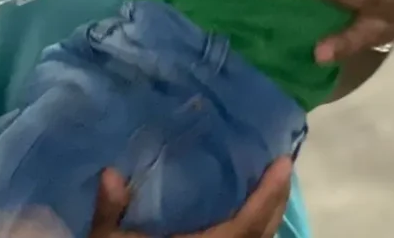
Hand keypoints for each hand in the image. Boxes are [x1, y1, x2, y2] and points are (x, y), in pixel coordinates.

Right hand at [91, 158, 292, 237]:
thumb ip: (110, 212)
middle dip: (277, 200)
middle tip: (282, 164)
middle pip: (263, 235)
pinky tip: (247, 216)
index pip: (247, 225)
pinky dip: (255, 231)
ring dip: (268, 216)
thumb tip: (110, 173)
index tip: (283, 163)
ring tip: (269, 185)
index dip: (268, 195)